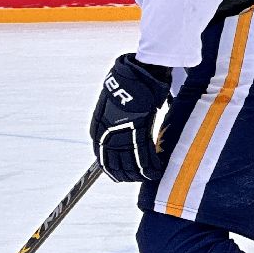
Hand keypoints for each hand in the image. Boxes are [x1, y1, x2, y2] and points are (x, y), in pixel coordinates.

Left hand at [89, 54, 169, 182]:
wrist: (134, 75)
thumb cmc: (126, 86)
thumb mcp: (113, 106)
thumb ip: (115, 121)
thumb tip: (121, 129)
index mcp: (98, 129)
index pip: (103, 158)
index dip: (114, 169)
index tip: (123, 174)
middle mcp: (106, 135)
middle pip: (115, 164)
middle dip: (127, 174)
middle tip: (139, 177)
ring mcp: (121, 134)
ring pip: (129, 164)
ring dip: (140, 173)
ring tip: (150, 175)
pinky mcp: (137, 132)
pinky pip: (143, 157)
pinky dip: (150, 167)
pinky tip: (156, 171)